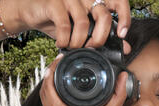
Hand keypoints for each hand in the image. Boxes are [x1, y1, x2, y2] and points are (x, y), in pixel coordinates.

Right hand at [17, 0, 131, 53]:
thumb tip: (125, 47)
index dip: (124, 17)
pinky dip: (64, 40)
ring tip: (72, 47)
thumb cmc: (60, 22)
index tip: (121, 34)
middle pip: (103, 16)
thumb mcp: (84, 30)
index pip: (118, 2)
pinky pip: (65, 25)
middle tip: (92, 48)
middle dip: (100, 39)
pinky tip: (61, 44)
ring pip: (84, 24)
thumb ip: (104, 36)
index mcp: (95, 0)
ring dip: (79, 43)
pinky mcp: (55, 3)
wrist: (33, 13)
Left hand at [39, 54, 127, 105]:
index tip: (57, 63)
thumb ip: (117, 95)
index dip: (51, 75)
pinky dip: (50, 102)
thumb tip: (122, 77)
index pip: (52, 92)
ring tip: (56, 78)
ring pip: (44, 103)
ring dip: (48, 89)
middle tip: (57, 66)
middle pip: (44, 94)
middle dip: (48, 77)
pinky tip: (58, 97)